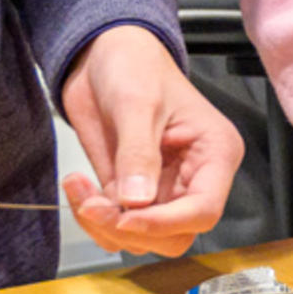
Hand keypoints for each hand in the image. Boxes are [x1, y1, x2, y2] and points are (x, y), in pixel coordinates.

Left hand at [58, 25, 242, 256]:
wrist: (104, 55)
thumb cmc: (135, 65)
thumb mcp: (137, 104)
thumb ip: (138, 154)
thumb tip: (136, 202)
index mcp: (214, 153)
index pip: (204, 208)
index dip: (166, 222)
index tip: (125, 218)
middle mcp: (194, 177)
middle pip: (175, 234)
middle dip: (130, 228)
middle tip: (93, 205)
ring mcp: (162, 188)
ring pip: (144, 238)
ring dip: (105, 226)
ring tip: (80, 187)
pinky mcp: (133, 192)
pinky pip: (117, 226)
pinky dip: (92, 217)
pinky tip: (77, 186)